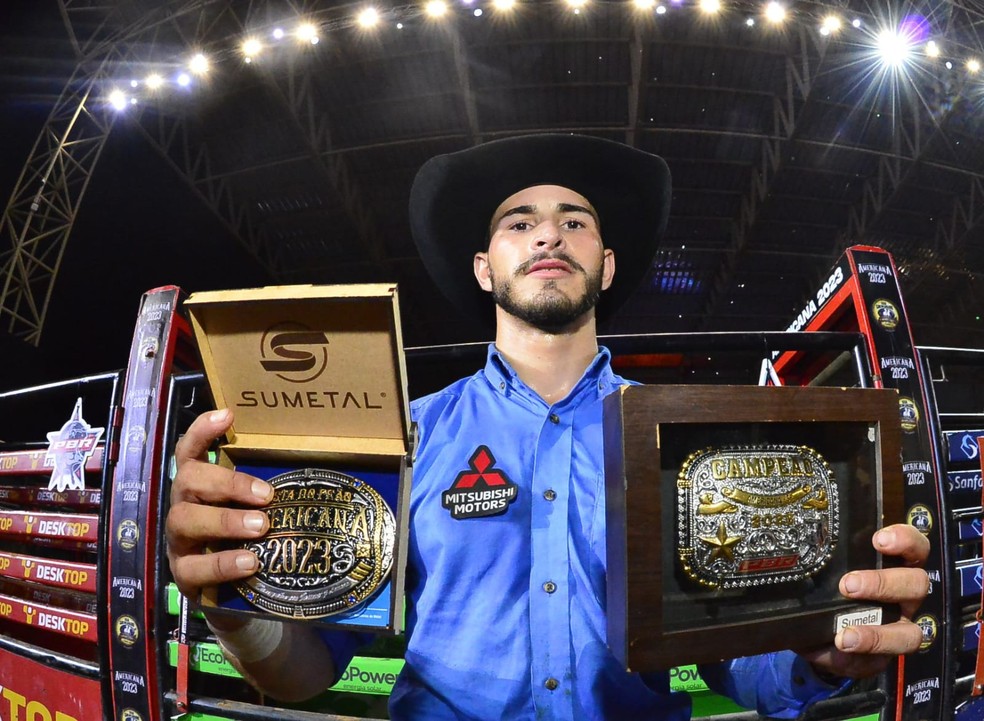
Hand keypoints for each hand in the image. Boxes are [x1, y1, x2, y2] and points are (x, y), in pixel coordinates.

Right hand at [165, 408, 273, 601]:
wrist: (234, 598)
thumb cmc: (248, 541)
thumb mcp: (255, 511)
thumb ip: (268, 492)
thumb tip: (321, 464)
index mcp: (200, 487)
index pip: (189, 452)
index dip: (202, 432)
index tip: (228, 415)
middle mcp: (183, 508)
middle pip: (188, 480)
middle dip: (226, 482)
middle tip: (265, 495)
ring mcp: (179, 543)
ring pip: (184, 520)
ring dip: (225, 521)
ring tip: (261, 527)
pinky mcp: (183, 577)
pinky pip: (193, 568)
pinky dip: (222, 563)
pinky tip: (249, 562)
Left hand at [802, 523, 929, 678]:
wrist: (817, 631)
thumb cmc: (829, 590)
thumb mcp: (826, 574)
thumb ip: (821, 563)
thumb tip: (795, 553)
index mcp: (894, 568)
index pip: (915, 548)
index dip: (905, 541)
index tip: (878, 540)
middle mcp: (904, 598)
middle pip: (917, 586)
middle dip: (884, 584)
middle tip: (848, 585)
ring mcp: (899, 630)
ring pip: (911, 634)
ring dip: (877, 635)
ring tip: (845, 636)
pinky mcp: (885, 659)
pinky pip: (879, 662)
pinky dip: (856, 658)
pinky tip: (837, 651)